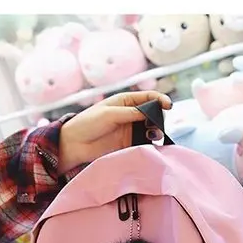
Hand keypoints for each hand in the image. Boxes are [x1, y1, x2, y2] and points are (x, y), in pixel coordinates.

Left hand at [57, 91, 171, 173]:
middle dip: (159, 118)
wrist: (74, 144)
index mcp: (125, 101)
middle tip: (158, 125)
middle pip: (153, 114)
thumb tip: (152, 112)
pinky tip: (151, 145)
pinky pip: (144, 143)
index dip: (160, 100)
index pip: (148, 98)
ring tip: (154, 136)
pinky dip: (150, 144)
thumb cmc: (88, 123)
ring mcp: (130, 130)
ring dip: (156, 132)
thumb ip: (131, 113)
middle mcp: (130, 115)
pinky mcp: (129, 144)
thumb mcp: (110, 114)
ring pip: (151, 129)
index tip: (168, 106)